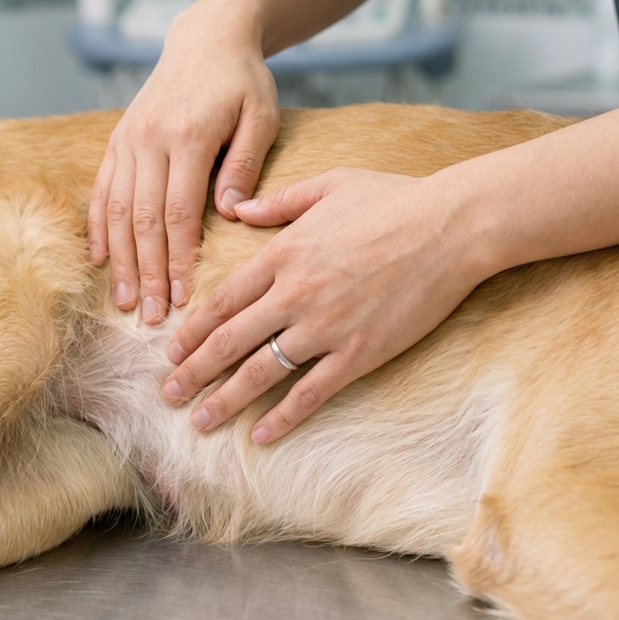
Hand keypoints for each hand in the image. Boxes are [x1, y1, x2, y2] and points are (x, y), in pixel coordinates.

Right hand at [87, 6, 279, 323]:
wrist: (206, 38)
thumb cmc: (242, 82)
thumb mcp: (260, 117)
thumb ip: (242, 166)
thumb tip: (230, 216)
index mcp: (187, 137)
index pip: (178, 213)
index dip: (179, 260)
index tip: (183, 299)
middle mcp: (149, 140)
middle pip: (142, 220)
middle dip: (148, 273)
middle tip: (153, 317)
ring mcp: (128, 140)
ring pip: (116, 211)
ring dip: (120, 261)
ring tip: (125, 302)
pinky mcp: (118, 140)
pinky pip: (101, 190)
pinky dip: (98, 228)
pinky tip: (101, 261)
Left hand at [160, 166, 487, 441]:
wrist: (451, 226)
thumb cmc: (392, 200)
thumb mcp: (328, 185)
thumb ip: (277, 202)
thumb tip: (237, 206)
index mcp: (282, 254)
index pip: (223, 301)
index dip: (193, 330)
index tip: (172, 352)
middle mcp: (294, 294)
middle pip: (229, 340)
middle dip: (194, 371)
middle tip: (167, 395)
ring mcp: (325, 327)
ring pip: (261, 371)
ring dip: (225, 399)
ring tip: (199, 421)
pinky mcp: (359, 352)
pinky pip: (312, 391)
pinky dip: (283, 416)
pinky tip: (260, 434)